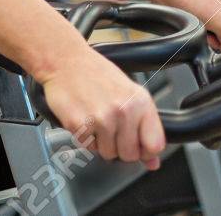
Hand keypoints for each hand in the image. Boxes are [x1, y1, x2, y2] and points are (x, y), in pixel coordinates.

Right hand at [39, 46, 164, 168]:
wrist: (65, 60)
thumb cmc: (96, 73)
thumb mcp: (128, 93)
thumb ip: (144, 126)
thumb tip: (152, 160)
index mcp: (140, 102)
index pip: (155, 145)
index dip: (146, 150)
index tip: (138, 145)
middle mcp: (123, 111)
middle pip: (130, 155)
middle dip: (120, 147)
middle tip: (110, 127)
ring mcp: (101, 119)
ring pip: (108, 154)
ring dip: (101, 142)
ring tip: (95, 119)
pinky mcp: (80, 125)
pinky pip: (88, 148)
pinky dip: (85, 137)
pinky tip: (83, 118)